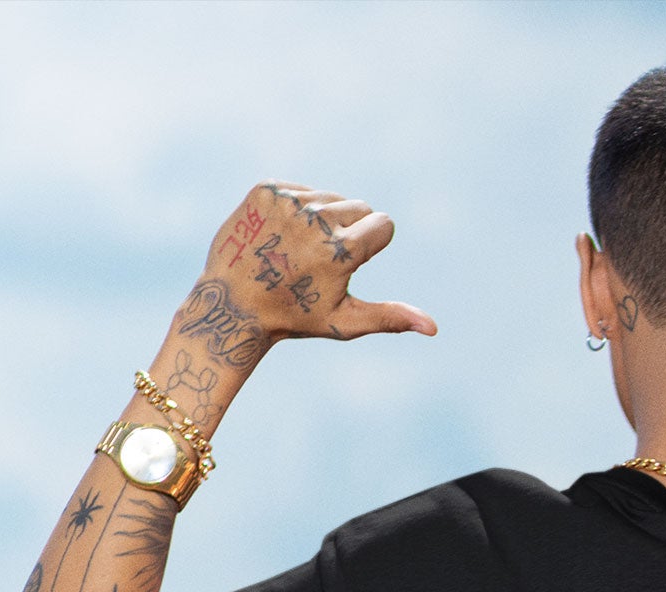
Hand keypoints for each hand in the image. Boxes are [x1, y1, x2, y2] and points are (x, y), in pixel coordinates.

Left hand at [173, 184, 437, 380]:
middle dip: (350, 230)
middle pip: (359, 206)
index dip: (372, 244)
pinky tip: (278, 237)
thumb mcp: (344, 322)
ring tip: (297, 251)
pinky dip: (296, 209)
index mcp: (341, 251)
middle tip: (320, 261)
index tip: (351, 262)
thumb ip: (390, 317)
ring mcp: (289, 201)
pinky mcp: (266, 189)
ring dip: (324, 219)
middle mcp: (317, 219)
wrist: (233, 306)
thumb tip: (433, 328)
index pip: (382, 224)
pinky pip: (299, 189)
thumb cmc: (294, 319)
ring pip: (330, 196)